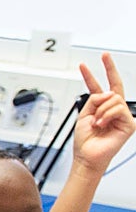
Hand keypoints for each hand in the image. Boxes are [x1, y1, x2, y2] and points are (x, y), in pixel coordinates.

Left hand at [74, 53, 135, 172]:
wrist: (86, 156)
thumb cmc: (84, 140)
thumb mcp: (83, 114)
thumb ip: (94, 99)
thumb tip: (107, 93)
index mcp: (101, 107)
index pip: (102, 86)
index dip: (99, 71)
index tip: (103, 55)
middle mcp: (113, 110)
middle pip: (114, 86)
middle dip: (102, 81)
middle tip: (93, 95)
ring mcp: (122, 116)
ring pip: (114, 99)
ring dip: (100, 111)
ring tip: (96, 123)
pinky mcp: (129, 124)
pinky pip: (118, 109)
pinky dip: (106, 116)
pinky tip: (101, 125)